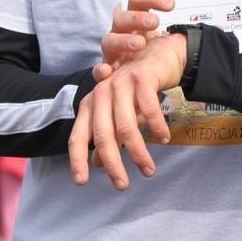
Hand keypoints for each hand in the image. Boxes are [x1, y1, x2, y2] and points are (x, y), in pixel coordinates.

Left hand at [69, 33, 185, 189]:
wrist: (160, 55)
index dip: (77, 159)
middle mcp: (101, 93)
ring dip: (138, 153)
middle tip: (122, 185)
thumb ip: (108, 136)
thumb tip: (98, 164)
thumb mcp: (120, 114)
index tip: (81, 182)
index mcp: (91, 103)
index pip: (78, 136)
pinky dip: (157, 128)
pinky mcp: (141, 77)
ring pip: (126, 127)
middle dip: (113, 164)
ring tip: (149, 170)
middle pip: (102, 136)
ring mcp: (120, 84)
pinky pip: (149, 110)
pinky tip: (163, 138)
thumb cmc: (137, 89)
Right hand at [95, 0, 175, 79]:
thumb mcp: (162, 41)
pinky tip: (107, 71)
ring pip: (109, 40)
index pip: (136, 0)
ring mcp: (112, 52)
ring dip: (123, 40)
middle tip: (154, 23)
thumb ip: (173, 34)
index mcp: (134, 20)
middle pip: (121, 17)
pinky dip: (100, 69)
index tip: (170, 5)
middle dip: (136, 18)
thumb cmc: (152, 56)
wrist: (141, 80)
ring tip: (139, 44)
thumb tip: (191, 23)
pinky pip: (98, 70)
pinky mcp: (106, 72)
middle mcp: (120, 32)